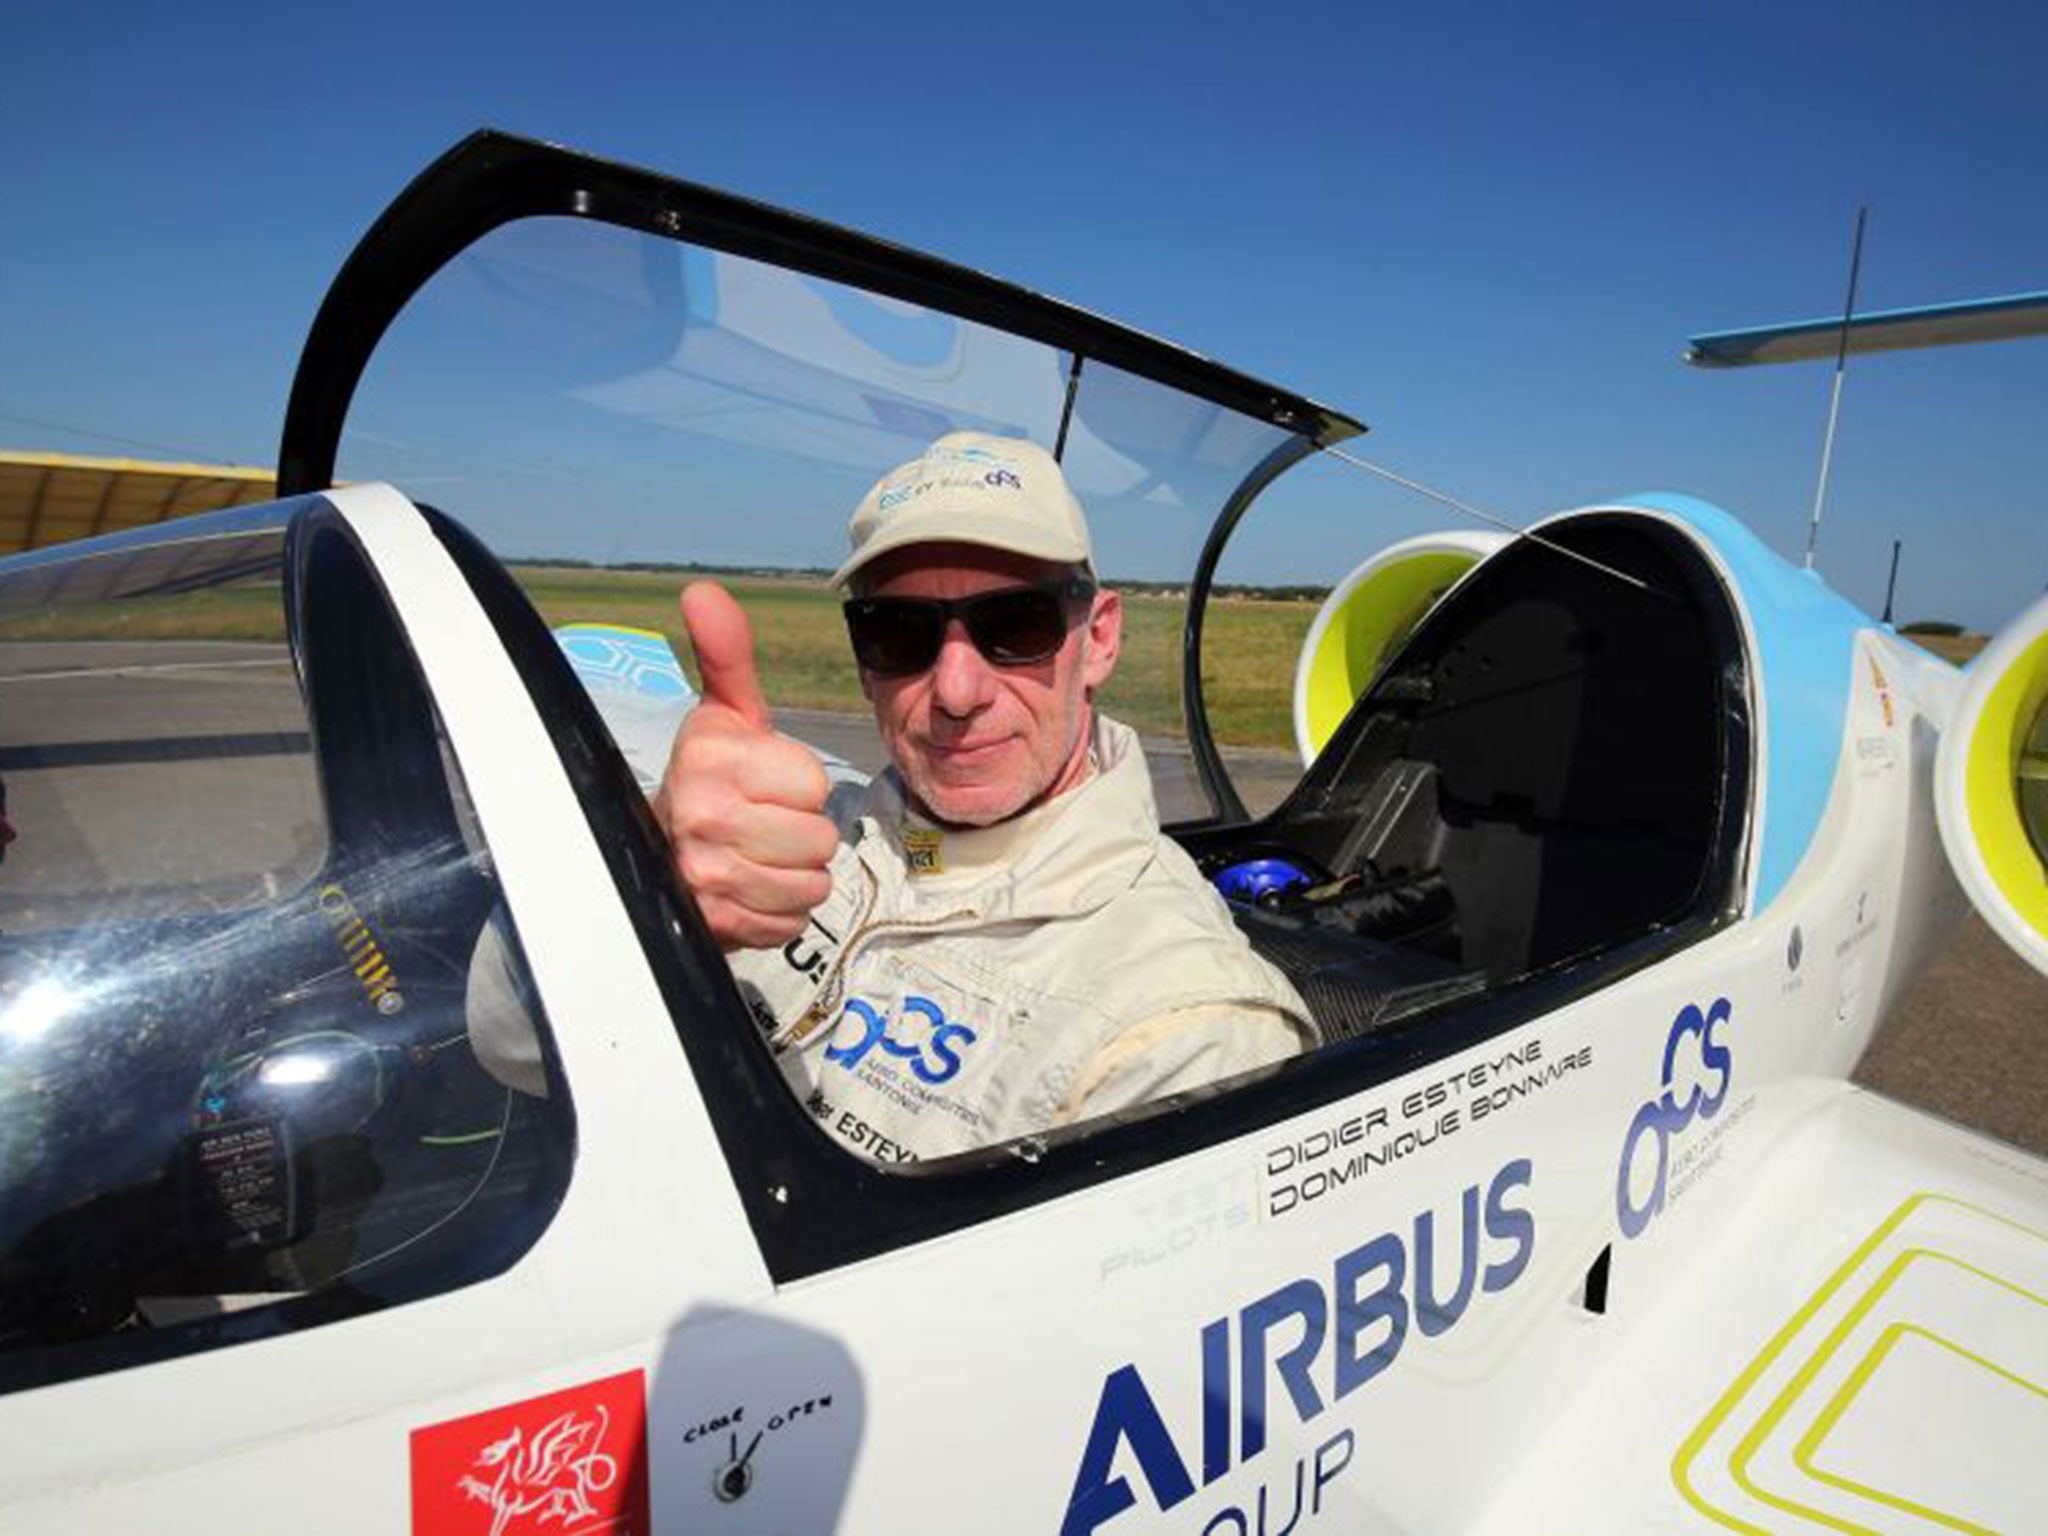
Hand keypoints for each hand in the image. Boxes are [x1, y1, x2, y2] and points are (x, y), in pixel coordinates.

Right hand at [652, 582, 836, 951]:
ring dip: (793, 873)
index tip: (759, 782)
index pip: (812, 782)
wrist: (656, 857)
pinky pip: (790, 919)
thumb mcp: (724, 714)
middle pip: (818, 838)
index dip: (797, 784)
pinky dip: (777, 909)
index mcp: (708, 755)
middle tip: (759, 823)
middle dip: (800, 833)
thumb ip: (727, 653)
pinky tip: (748, 889)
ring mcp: (705, 875)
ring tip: (754, 855)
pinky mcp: (715, 924)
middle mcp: (700, 814)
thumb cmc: (710, 779)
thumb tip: (702, 590)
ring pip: (810, 882)